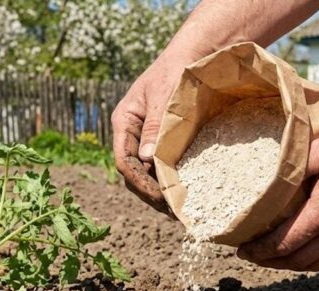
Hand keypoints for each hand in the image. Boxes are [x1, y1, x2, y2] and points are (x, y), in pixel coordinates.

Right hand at [111, 55, 188, 214]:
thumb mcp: (164, 97)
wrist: (194, 54)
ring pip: (148, 171)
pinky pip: (164, 163)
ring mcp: (147, 137)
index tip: (159, 196)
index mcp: (124, 122)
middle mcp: (132, 133)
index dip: (139, 181)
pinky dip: (172, 178)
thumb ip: (155, 126)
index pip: (124, 161)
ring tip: (179, 207)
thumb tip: (148, 160)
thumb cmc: (176, 70)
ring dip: (161, 189)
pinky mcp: (164, 139)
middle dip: (150, 192)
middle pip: (134, 172)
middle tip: (172, 209)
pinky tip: (186, 189)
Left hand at [237, 126, 318, 270]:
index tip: (242, 250)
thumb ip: (293, 166)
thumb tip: (268, 181)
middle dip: (269, 261)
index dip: (259, 250)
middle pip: (296, 260)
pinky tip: (305, 257)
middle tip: (251, 255)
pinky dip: (316, 264)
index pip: (283, 243)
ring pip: (315, 265)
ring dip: (290, 265)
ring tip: (272, 258)